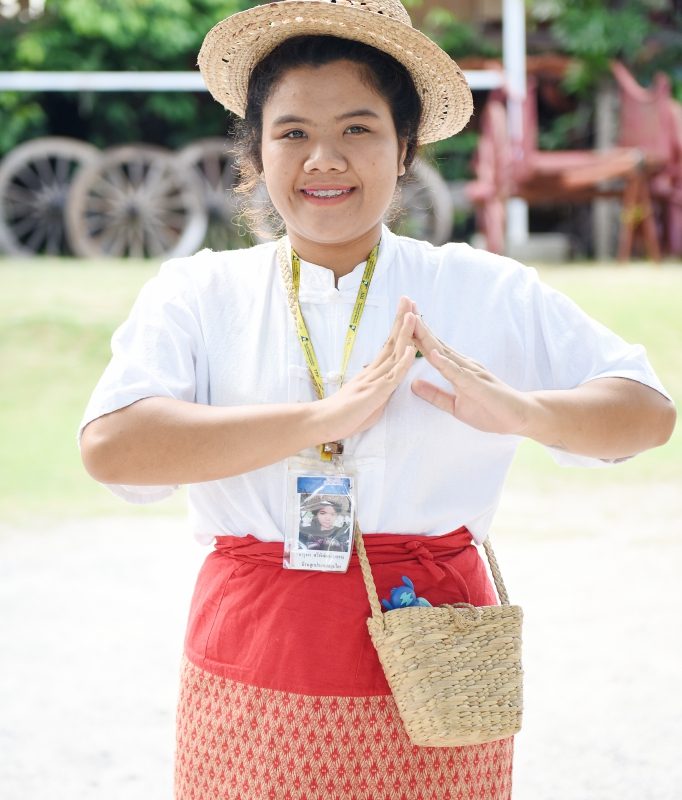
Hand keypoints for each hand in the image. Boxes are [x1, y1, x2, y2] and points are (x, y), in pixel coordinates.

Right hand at [319, 296, 416, 439]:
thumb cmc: (344, 415)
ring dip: (405, 333)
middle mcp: (374, 371)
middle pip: (392, 341)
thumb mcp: (369, 401)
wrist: (322, 422)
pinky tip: (411, 348)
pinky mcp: (375, 392)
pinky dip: (403, 362)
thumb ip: (381, 391)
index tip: (407, 311)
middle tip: (408, 298)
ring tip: (413, 314)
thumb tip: (390, 385)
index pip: (389, 346)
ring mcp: (374, 380)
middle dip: (402, 320)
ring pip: (394, 354)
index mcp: (373, 372)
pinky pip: (392, 376)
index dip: (400, 329)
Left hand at [411, 315, 530, 434]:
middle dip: (419, 325)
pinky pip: (458, 373)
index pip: (432, 348)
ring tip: (412, 321)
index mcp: (456, 369)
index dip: (416, 333)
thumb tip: (413, 384)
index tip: (402, 318)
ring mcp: (470, 373)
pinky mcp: (476, 384)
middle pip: (435, 343)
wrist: (519, 418)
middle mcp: (463, 365)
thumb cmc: (490, 411)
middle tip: (405, 304)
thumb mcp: (455, 406)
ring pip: (444, 353)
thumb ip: (435, 395)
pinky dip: (444, 363)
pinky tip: (432, 354)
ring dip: (427, 337)